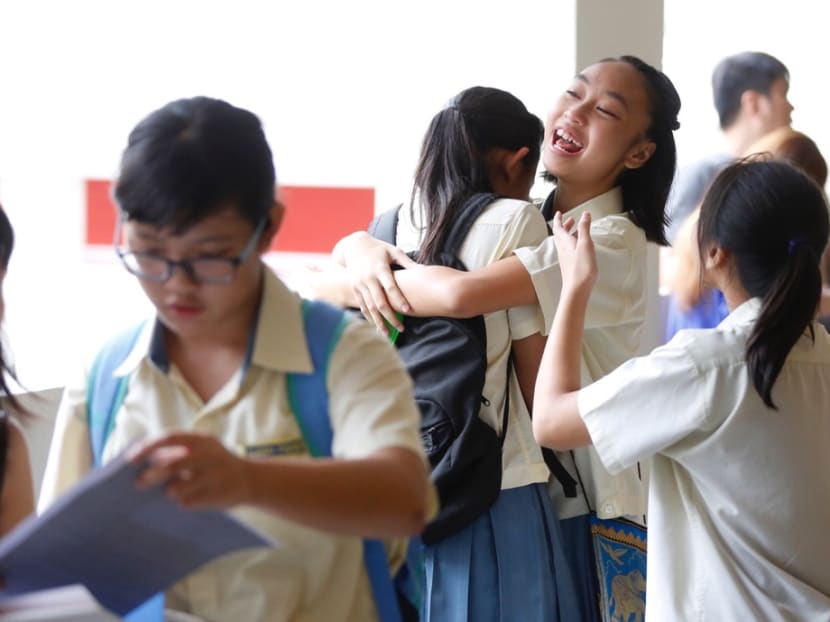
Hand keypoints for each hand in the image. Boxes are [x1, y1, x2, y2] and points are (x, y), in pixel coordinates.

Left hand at [130, 433, 250, 508]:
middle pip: (173, 463)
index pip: (171, 438)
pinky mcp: (219, 495)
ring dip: (169, 491)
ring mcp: (216, 475)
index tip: (130, 459)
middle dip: (152, 474)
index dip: (148, 447)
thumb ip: (178, 451)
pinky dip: (183, 502)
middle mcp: (211, 454)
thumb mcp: (203, 450)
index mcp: (203, 440)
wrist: (251, 480)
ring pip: (179, 487)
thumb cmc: (216, 465)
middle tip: (138, 483)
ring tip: (170, 492)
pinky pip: (189, 502)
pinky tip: (187, 500)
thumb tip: (142, 461)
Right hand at [334, 232, 415, 333]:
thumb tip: (426, 270)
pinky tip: (376, 326)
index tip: (408, 311)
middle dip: (390, 317)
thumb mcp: (394, 251)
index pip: (390, 287)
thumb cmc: (379, 248)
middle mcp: (368, 278)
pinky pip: (362, 306)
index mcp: (380, 268)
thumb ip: (408, 262)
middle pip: (379, 302)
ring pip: (370, 307)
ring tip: (387, 334)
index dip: (399, 299)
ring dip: (378, 322)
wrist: (354, 246)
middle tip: (401, 329)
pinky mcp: (355, 289)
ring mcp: (359, 284)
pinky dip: (369, 317)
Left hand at [552, 211, 596, 293]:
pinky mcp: (570, 266)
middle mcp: (563, 250)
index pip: (558, 227)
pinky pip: (569, 251)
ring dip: (569, 235)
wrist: (577, 289)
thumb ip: (584, 228)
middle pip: (561, 235)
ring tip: (576, 231)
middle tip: (570, 220)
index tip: (559, 213)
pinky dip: (573, 245)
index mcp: (565, 242)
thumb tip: (585, 214)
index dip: (559, 219)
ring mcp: (565, 259)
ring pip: (565, 243)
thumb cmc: (581, 268)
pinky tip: (579, 248)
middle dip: (565, 226)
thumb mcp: (585, 244)